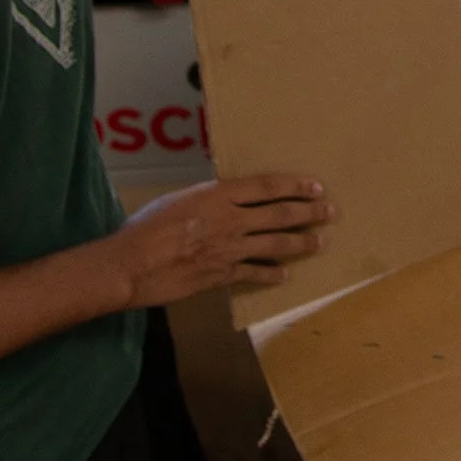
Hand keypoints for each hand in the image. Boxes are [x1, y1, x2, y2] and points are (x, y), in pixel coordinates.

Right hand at [98, 174, 334, 307]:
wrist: (131, 264)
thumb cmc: (145, 227)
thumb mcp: (179, 199)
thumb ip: (206, 199)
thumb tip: (223, 199)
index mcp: (218, 195)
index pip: (267, 186)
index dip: (295, 186)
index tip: (316, 186)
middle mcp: (230, 219)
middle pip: (280, 214)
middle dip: (309, 212)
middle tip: (329, 212)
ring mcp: (229, 249)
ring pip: (275, 244)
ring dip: (301, 242)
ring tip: (319, 242)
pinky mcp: (221, 275)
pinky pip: (254, 273)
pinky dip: (272, 274)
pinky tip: (285, 275)